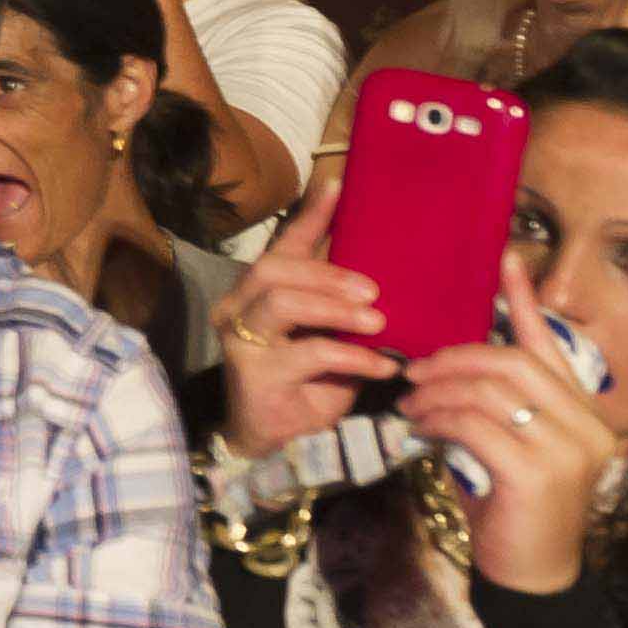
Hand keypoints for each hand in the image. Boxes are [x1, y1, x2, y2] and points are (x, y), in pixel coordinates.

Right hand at [209, 179, 396, 459]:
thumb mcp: (329, 336)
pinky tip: (381, 366)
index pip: (284, 246)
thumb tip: (389, 275)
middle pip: (274, 269)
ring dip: (336, 309)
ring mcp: (241, 340)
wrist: (277, 440)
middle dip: (327, 274)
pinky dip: (351, 357)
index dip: (311, 216)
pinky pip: (307, 353)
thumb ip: (342, 306)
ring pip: (283, 303)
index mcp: (259, 292)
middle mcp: (238, 308)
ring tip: (377, 323)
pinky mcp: (255, 373)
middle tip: (372, 290)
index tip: (340, 186)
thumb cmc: (309, 383)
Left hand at [406, 256, 619, 593]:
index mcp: (582, 412)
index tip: (504, 258)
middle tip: (414, 370)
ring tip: (410, 403)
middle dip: (455, 358)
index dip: (525, 300)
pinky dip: (438, 419)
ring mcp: (568, 451)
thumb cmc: (510, 504)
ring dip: (438, 392)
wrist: (530, 573)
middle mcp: (586, 426)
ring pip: (489, 391)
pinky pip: (475, 425)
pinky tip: (417, 428)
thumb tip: (450, 362)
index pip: (550, 345)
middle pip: (512, 362)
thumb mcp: (504, 444)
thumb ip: (495, 404)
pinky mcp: (537, 475)